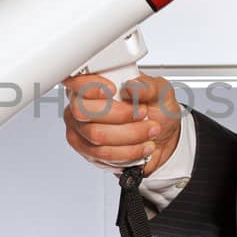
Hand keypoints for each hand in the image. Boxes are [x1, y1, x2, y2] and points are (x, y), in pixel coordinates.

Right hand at [61, 72, 182, 173]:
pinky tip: (141, 146)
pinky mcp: (89, 152)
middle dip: (118, 114)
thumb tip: (131, 87)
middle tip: (141, 113)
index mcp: (94, 84)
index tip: (113, 90)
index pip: (74, 81)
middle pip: (83, 111)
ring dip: (129, 135)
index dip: (89, 86)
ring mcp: (82, 130)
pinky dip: (128, 151)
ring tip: (149, 131)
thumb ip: (148, 86)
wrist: (162, 138)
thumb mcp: (160, 91)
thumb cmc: (156, 111)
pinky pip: (103, 154)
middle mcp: (83, 106)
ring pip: (96, 136)